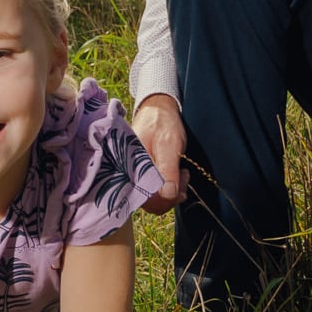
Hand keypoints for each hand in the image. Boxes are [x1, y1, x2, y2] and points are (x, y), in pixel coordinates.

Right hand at [130, 94, 186, 211]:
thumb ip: (167, 170)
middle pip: (148, 202)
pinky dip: (167, 188)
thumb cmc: (162, 122)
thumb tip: (169, 195)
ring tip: (182, 175)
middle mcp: (127, 174)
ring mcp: (133, 175)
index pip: (145, 199)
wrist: (158, 108)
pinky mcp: (140, 174)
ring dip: (170, 193)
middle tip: (183, 179)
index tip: (180, 191)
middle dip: (169, 197)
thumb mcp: (169, 144)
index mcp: (129, 167)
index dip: (164, 201)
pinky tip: (176, 176)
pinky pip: (152, 190)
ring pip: (151, 198)